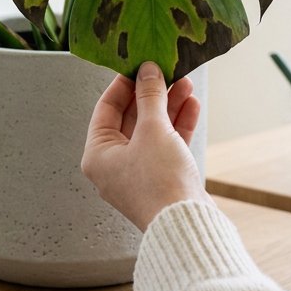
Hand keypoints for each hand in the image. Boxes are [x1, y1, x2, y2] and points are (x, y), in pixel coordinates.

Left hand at [82, 61, 210, 230]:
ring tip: (186, 82)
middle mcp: (114, 164)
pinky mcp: (162, 178)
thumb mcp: (153, 130)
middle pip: (132, 118)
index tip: (140, 65)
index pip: (106, 109)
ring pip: (152, 130)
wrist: (188, 225)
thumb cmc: (160, 182)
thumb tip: (147, 70)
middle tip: (167, 71)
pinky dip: (178, 125)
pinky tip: (192, 104)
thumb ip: (150, 96)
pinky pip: (167, 144)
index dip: (124, 84)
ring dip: (169, 106)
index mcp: (98, 155)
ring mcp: (139, 172)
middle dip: (153, 93)